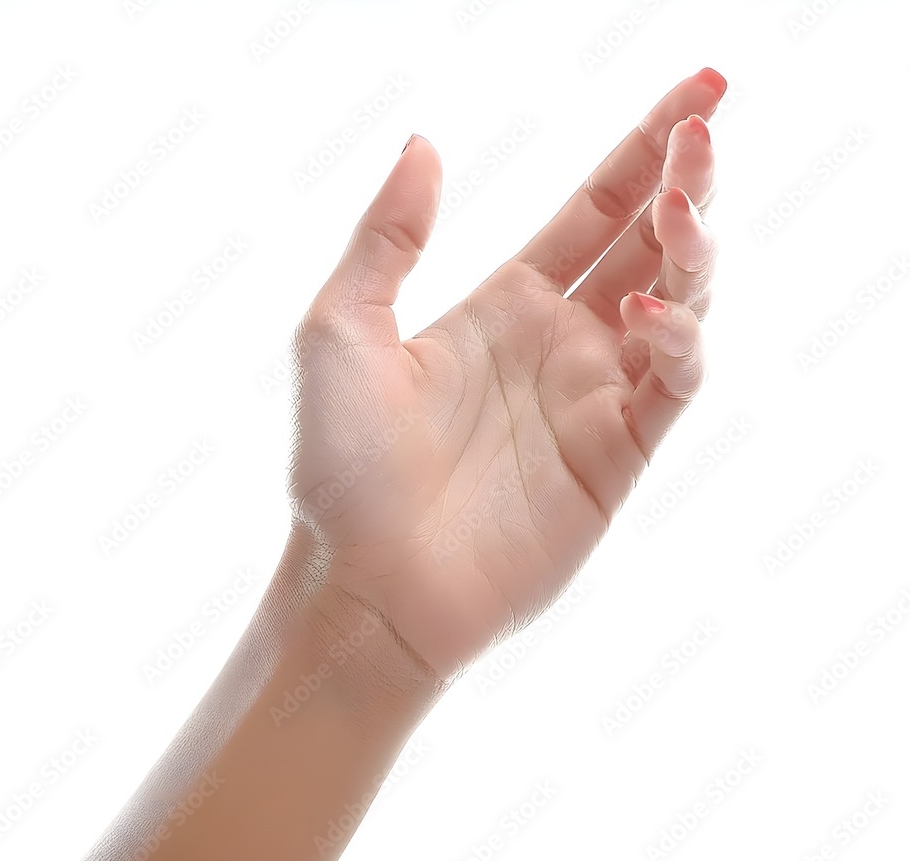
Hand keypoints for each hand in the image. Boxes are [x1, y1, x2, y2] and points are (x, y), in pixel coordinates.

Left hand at [287, 68, 724, 682]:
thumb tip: (423, 144)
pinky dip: (675, 342)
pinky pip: (672, 384)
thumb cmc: (342, 466)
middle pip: (650, 244)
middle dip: (686, 180)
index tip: (696, 92)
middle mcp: (559, 345)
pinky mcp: (615, 458)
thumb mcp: (340, 329)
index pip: (595, 211)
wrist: (366, 583)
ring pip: (680, 304)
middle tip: (706, 119)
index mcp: (504, 306)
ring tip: (679, 207)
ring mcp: (592, 400)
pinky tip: (638, 317)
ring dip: (691, 247)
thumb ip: (387, 237)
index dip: (645, 151)